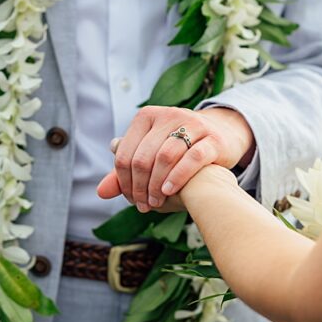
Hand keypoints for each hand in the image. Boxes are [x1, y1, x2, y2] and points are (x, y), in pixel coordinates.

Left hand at [97, 106, 254, 209]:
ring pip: (165, 156)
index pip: (124, 154)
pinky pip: (192, 158)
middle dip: (139, 187)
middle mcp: (168, 115)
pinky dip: (177, 177)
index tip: (130, 199)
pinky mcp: (213, 139)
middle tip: (142, 205)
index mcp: (146, 117)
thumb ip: (125, 174)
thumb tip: (100, 192)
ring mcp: (193, 124)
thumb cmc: (178, 153)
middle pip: (142, 157)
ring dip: (156, 185)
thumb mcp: (149, 157)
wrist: (221, 137)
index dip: (123, 181)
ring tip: (155, 203)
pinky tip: (168, 192)